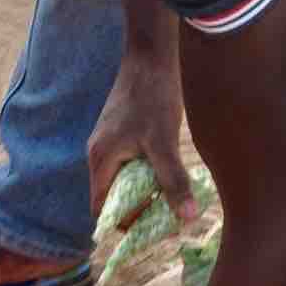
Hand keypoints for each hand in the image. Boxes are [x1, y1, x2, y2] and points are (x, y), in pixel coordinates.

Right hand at [88, 44, 197, 224]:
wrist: (150, 54)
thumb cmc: (153, 97)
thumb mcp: (165, 143)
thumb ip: (173, 181)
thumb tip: (186, 218)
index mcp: (100, 160)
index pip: (101, 208)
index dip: (122, 224)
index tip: (148, 230)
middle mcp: (98, 154)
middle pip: (113, 196)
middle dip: (136, 210)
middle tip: (165, 217)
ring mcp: (109, 142)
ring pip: (123, 179)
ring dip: (144, 191)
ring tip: (170, 197)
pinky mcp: (121, 132)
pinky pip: (130, 164)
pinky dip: (146, 173)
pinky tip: (169, 172)